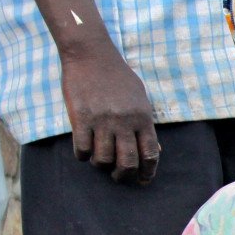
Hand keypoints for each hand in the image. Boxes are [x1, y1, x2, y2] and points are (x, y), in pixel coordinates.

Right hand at [59, 44, 159, 183]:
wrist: (91, 54)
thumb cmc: (118, 77)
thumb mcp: (140, 98)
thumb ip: (146, 124)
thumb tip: (154, 150)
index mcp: (142, 117)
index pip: (150, 153)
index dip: (148, 172)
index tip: (143, 180)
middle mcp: (124, 122)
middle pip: (127, 162)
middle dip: (123, 175)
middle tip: (118, 176)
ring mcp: (102, 120)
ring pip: (103, 159)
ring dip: (101, 165)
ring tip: (99, 160)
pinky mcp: (80, 118)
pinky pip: (82, 149)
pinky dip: (83, 156)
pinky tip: (84, 151)